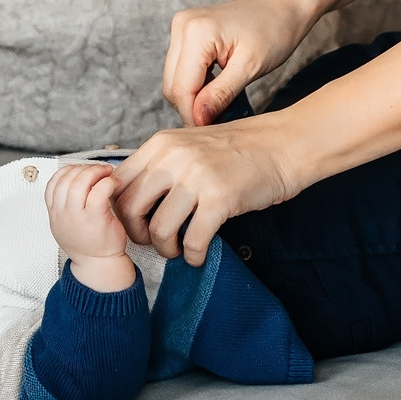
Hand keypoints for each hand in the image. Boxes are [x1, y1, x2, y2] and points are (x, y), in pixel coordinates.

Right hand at [46, 163, 134, 289]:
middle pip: (67, 179)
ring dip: (96, 171)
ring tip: (107, 173)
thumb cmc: (89, 243)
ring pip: (81, 181)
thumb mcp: (66, 224)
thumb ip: (65, 203)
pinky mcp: (96, 219)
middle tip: (100, 169)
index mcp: (54, 214)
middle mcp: (62, 214)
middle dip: (85, 168)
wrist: (99, 265)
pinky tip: (115, 183)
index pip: (53, 182)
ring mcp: (77, 217)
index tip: (81, 170)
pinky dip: (108, 182)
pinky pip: (100, 190)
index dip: (68, 170)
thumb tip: (76, 176)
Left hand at [111, 115, 299, 266]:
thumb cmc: (238, 150)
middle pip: (131, 208)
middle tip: (152, 243)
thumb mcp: (189, 145)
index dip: (120, 211)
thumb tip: (133, 198)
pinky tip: (199, 255)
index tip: (134, 224)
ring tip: (178, 251)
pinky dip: (193, 255)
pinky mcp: (220, 199)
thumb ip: (161, 164)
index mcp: (161, 144)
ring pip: (160, 229)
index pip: (118, 184)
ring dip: (166, 249)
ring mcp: (197, 177)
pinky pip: (193, 240)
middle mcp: (173, 158)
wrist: (282, 146)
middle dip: (137, 234)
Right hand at [163, 0, 318, 126]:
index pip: (181, 88)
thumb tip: (198, 119)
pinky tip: (216, 87)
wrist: (282, 4)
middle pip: (172, 84)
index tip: (211, 131)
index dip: (193, 115)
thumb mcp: (250, 67)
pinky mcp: (186, 31)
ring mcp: (181, 26)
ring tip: (221, 102)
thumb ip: (220, 94)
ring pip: (174, 78)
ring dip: (193, 96)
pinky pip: (180, 68)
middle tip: (219, 120)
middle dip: (192, 107)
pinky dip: (195, 83)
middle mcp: (182, 25)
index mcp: (197, 32)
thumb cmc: (274, 30)